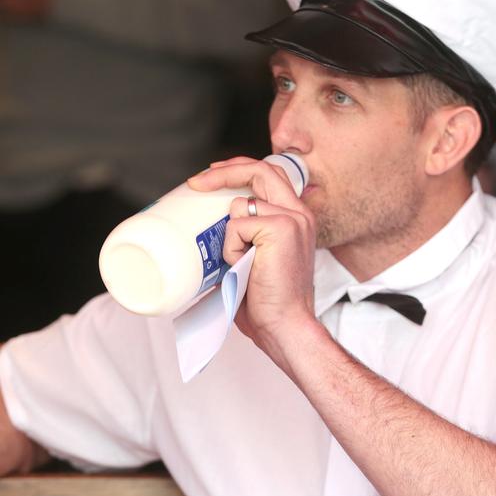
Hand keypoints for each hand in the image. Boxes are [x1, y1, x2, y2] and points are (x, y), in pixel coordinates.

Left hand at [188, 157, 317, 366]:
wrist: (285, 326)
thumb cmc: (269, 303)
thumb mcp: (255, 261)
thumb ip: (244, 238)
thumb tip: (204, 230)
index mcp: (296, 219)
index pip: (270, 175)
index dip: (239, 169)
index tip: (211, 176)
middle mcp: (298, 214)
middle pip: (260, 169)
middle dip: (224, 171)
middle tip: (196, 184)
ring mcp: (292, 219)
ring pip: (242, 204)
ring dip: (229, 234)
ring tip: (238, 263)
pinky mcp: (280, 228)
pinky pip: (238, 225)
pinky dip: (232, 248)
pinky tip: (244, 266)